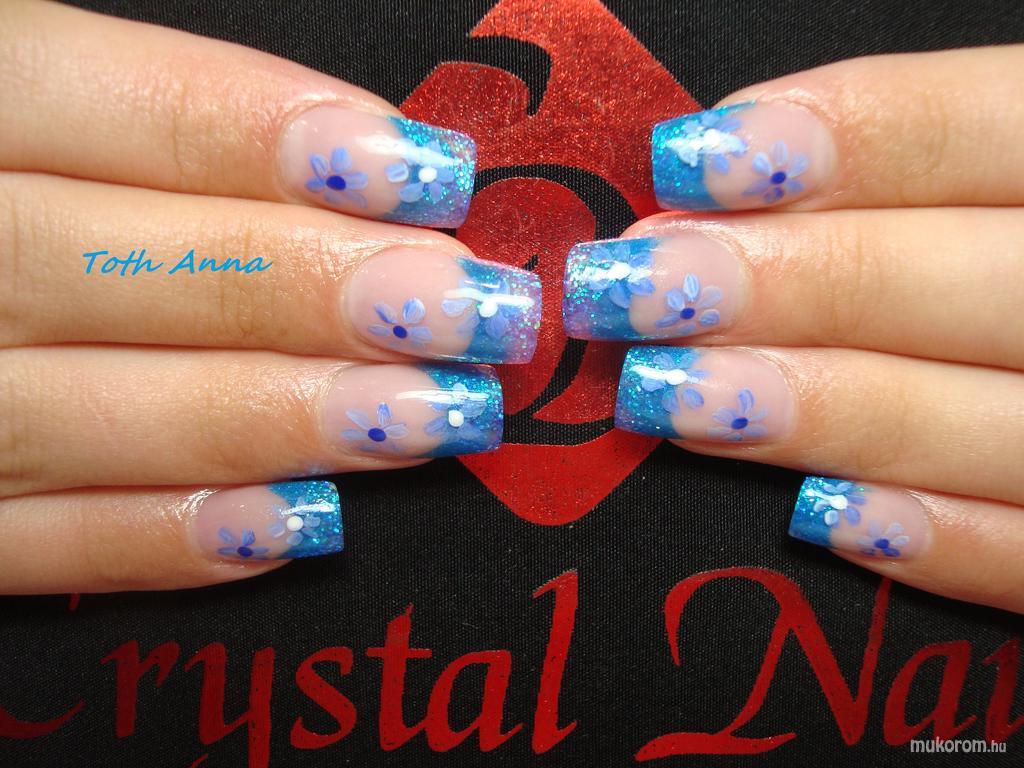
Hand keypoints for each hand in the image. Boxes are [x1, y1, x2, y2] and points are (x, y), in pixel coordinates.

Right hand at [0, 0, 539, 592]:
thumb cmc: (7, 180)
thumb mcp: (29, 105)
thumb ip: (164, 128)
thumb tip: (374, 169)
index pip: (83, 97)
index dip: (258, 135)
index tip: (425, 171)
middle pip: (103, 267)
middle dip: (302, 287)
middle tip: (466, 309)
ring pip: (87, 417)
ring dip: (279, 419)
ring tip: (436, 414)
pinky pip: (38, 552)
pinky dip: (174, 540)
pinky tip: (308, 523)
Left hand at [563, 45, 1023, 612]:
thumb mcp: (1016, 182)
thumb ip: (913, 179)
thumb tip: (717, 176)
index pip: (987, 129)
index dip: (840, 139)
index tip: (688, 160)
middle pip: (971, 278)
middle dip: (792, 282)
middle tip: (634, 287)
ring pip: (995, 423)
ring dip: (821, 410)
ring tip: (667, 394)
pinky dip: (941, 542)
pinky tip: (823, 519)